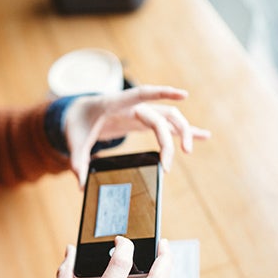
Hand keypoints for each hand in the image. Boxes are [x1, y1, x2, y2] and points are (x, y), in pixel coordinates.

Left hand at [64, 85, 210, 185]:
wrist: (80, 113)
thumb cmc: (78, 123)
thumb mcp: (73, 141)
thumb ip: (77, 160)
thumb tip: (80, 184)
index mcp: (116, 103)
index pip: (142, 94)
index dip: (162, 93)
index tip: (183, 94)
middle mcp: (133, 106)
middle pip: (160, 116)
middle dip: (168, 139)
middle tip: (168, 165)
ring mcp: (141, 112)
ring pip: (169, 118)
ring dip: (182, 132)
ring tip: (189, 151)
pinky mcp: (145, 121)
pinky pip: (168, 125)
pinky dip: (185, 130)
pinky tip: (203, 135)